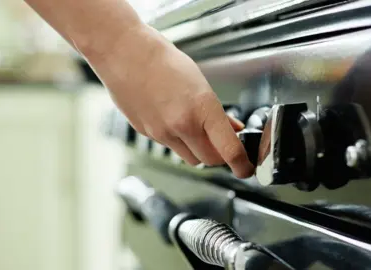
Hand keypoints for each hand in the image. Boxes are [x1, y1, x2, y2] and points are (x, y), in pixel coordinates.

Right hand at [85, 24, 254, 177]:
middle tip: (220, 142)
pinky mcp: (147, 134)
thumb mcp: (199, 82)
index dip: (241, 165)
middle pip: (209, 160)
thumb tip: (231, 128)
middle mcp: (182, 125)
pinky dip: (177, 140)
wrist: (124, 54)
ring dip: (197, 150)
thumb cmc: (161, 60)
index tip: (246, 169)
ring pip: (189, 157)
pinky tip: (172, 118)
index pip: (229, 150)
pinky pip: (169, 146)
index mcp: (201, 109)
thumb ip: (216, 112)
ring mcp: (162, 133)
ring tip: (194, 127)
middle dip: (218, 155)